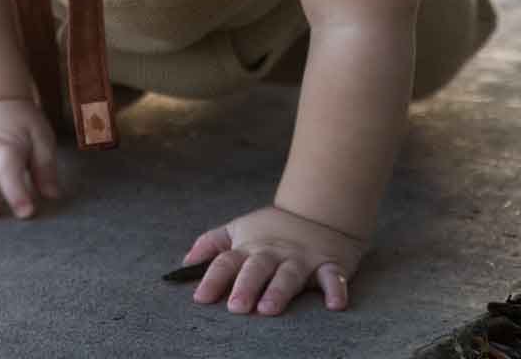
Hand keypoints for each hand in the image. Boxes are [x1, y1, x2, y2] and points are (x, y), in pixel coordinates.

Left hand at [181, 204, 365, 315]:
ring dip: (279, 290)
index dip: (212, 278)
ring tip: (269, 308)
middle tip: (236, 307)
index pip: (226, 261)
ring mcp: (302, 258)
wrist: (319, 211)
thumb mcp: (239, 229)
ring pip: (289, 274)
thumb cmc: (273, 229)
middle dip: (246, 285)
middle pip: (257, 267)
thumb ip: (212, 244)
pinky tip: (335, 305)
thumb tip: (185, 263)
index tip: (199, 298)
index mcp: (251, 247)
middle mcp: (274, 253)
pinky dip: (335, 290)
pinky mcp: (330, 265)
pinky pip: (333, 278)